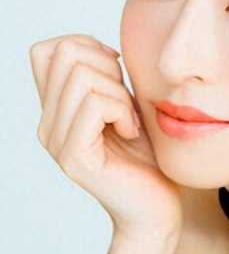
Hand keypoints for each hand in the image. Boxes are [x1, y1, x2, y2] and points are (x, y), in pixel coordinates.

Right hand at [29, 34, 182, 238]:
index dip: (85, 45)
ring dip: (118, 92)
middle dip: (106, 65)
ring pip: (81, 76)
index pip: (46, 51)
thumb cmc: (149, 158)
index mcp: (55, 109)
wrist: (158, 208)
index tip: (115, 72)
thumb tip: (101, 48)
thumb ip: (105, 79)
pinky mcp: (74, 157)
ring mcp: (56, 142)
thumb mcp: (126, 106)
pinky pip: (95, 104)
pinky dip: (122, 111)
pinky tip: (130, 133)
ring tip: (129, 120)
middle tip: (125, 100)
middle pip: (65, 54)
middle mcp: (47, 124)